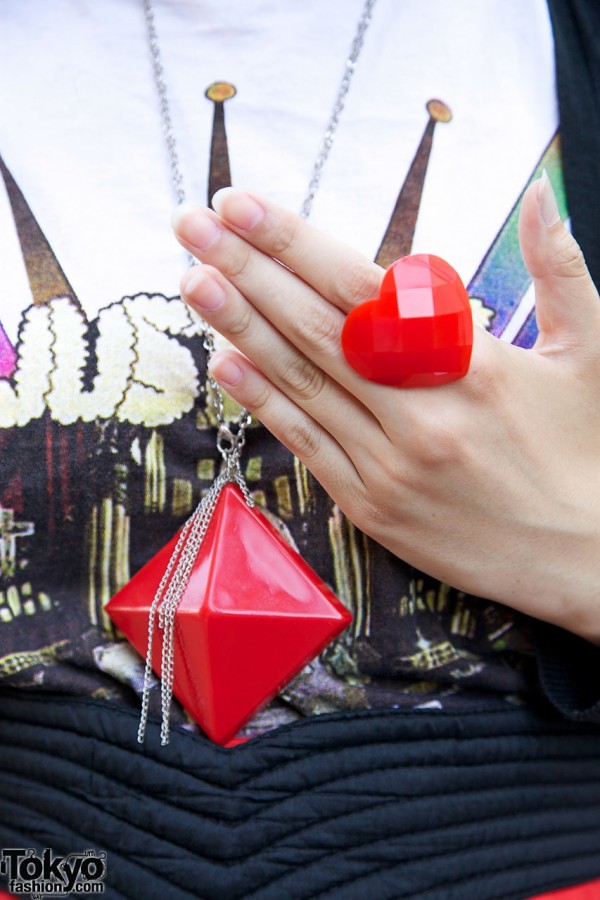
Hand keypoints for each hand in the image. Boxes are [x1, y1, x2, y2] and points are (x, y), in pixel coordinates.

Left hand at [172, 178, 599, 642]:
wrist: (586, 559)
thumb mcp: (592, 352)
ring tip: (192, 279)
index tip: (240, 205)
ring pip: (301, 383)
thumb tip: (538, 192)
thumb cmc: (587, 451)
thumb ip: (556, 267)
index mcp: (472, 364)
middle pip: (316, 329)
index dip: (296, 243)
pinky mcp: (372, 506)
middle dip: (246, 270)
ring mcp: (389, 464)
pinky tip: (226, 362)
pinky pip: (307, 444)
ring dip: (239, 327)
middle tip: (191, 225)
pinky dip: (264, 402)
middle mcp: (421, 412)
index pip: (364, 289)